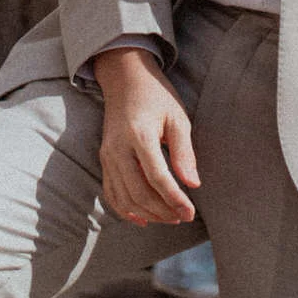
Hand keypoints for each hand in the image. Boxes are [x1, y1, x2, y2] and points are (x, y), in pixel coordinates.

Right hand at [93, 47, 197, 225]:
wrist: (124, 78)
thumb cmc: (156, 96)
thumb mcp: (177, 118)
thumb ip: (184, 151)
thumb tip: (193, 184)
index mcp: (139, 135)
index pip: (157, 177)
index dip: (175, 199)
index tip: (191, 212)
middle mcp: (118, 148)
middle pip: (138, 192)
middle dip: (163, 210)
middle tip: (184, 217)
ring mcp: (107, 155)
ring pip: (124, 198)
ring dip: (148, 214)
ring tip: (169, 217)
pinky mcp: (104, 160)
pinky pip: (111, 193)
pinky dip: (126, 210)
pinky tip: (144, 219)